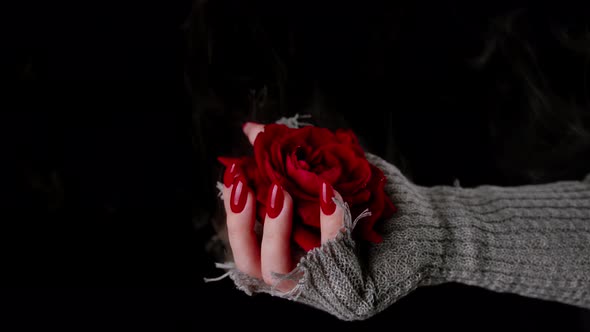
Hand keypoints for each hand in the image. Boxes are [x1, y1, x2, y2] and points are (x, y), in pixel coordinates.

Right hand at [221, 122, 345, 290]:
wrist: (394, 238)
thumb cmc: (341, 210)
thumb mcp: (308, 185)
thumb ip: (276, 161)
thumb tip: (250, 129)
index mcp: (276, 255)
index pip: (242, 242)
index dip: (233, 211)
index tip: (234, 175)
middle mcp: (288, 274)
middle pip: (250, 261)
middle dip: (242, 223)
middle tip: (246, 185)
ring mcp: (313, 280)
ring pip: (279, 268)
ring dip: (274, 229)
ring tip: (280, 190)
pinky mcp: (345, 278)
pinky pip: (334, 252)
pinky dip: (330, 223)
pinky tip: (330, 195)